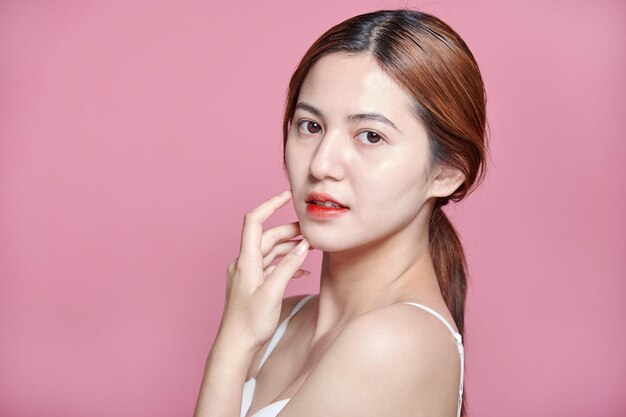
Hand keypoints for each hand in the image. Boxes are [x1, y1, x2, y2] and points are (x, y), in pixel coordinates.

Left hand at [219, 189, 311, 350]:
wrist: (236, 346)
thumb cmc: (249, 323)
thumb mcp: (272, 293)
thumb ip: (288, 267)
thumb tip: (303, 247)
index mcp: (246, 260)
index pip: (254, 221)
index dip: (270, 204)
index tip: (287, 195)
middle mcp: (244, 263)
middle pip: (267, 236)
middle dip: (290, 231)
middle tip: (312, 231)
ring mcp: (248, 273)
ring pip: (271, 251)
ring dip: (290, 248)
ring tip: (311, 248)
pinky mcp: (253, 284)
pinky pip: (271, 266)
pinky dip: (286, 264)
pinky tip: (302, 271)